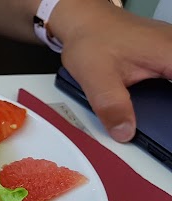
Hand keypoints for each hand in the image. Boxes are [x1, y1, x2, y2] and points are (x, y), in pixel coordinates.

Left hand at [56, 3, 171, 141]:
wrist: (83, 22)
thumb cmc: (91, 39)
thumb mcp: (95, 77)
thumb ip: (111, 106)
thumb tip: (124, 132)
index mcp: (170, 53)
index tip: (167, 125)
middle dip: (169, 110)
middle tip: (153, 118)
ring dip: (166, 100)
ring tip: (149, 111)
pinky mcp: (165, 55)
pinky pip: (170, 77)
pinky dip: (164, 92)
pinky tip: (152, 102)